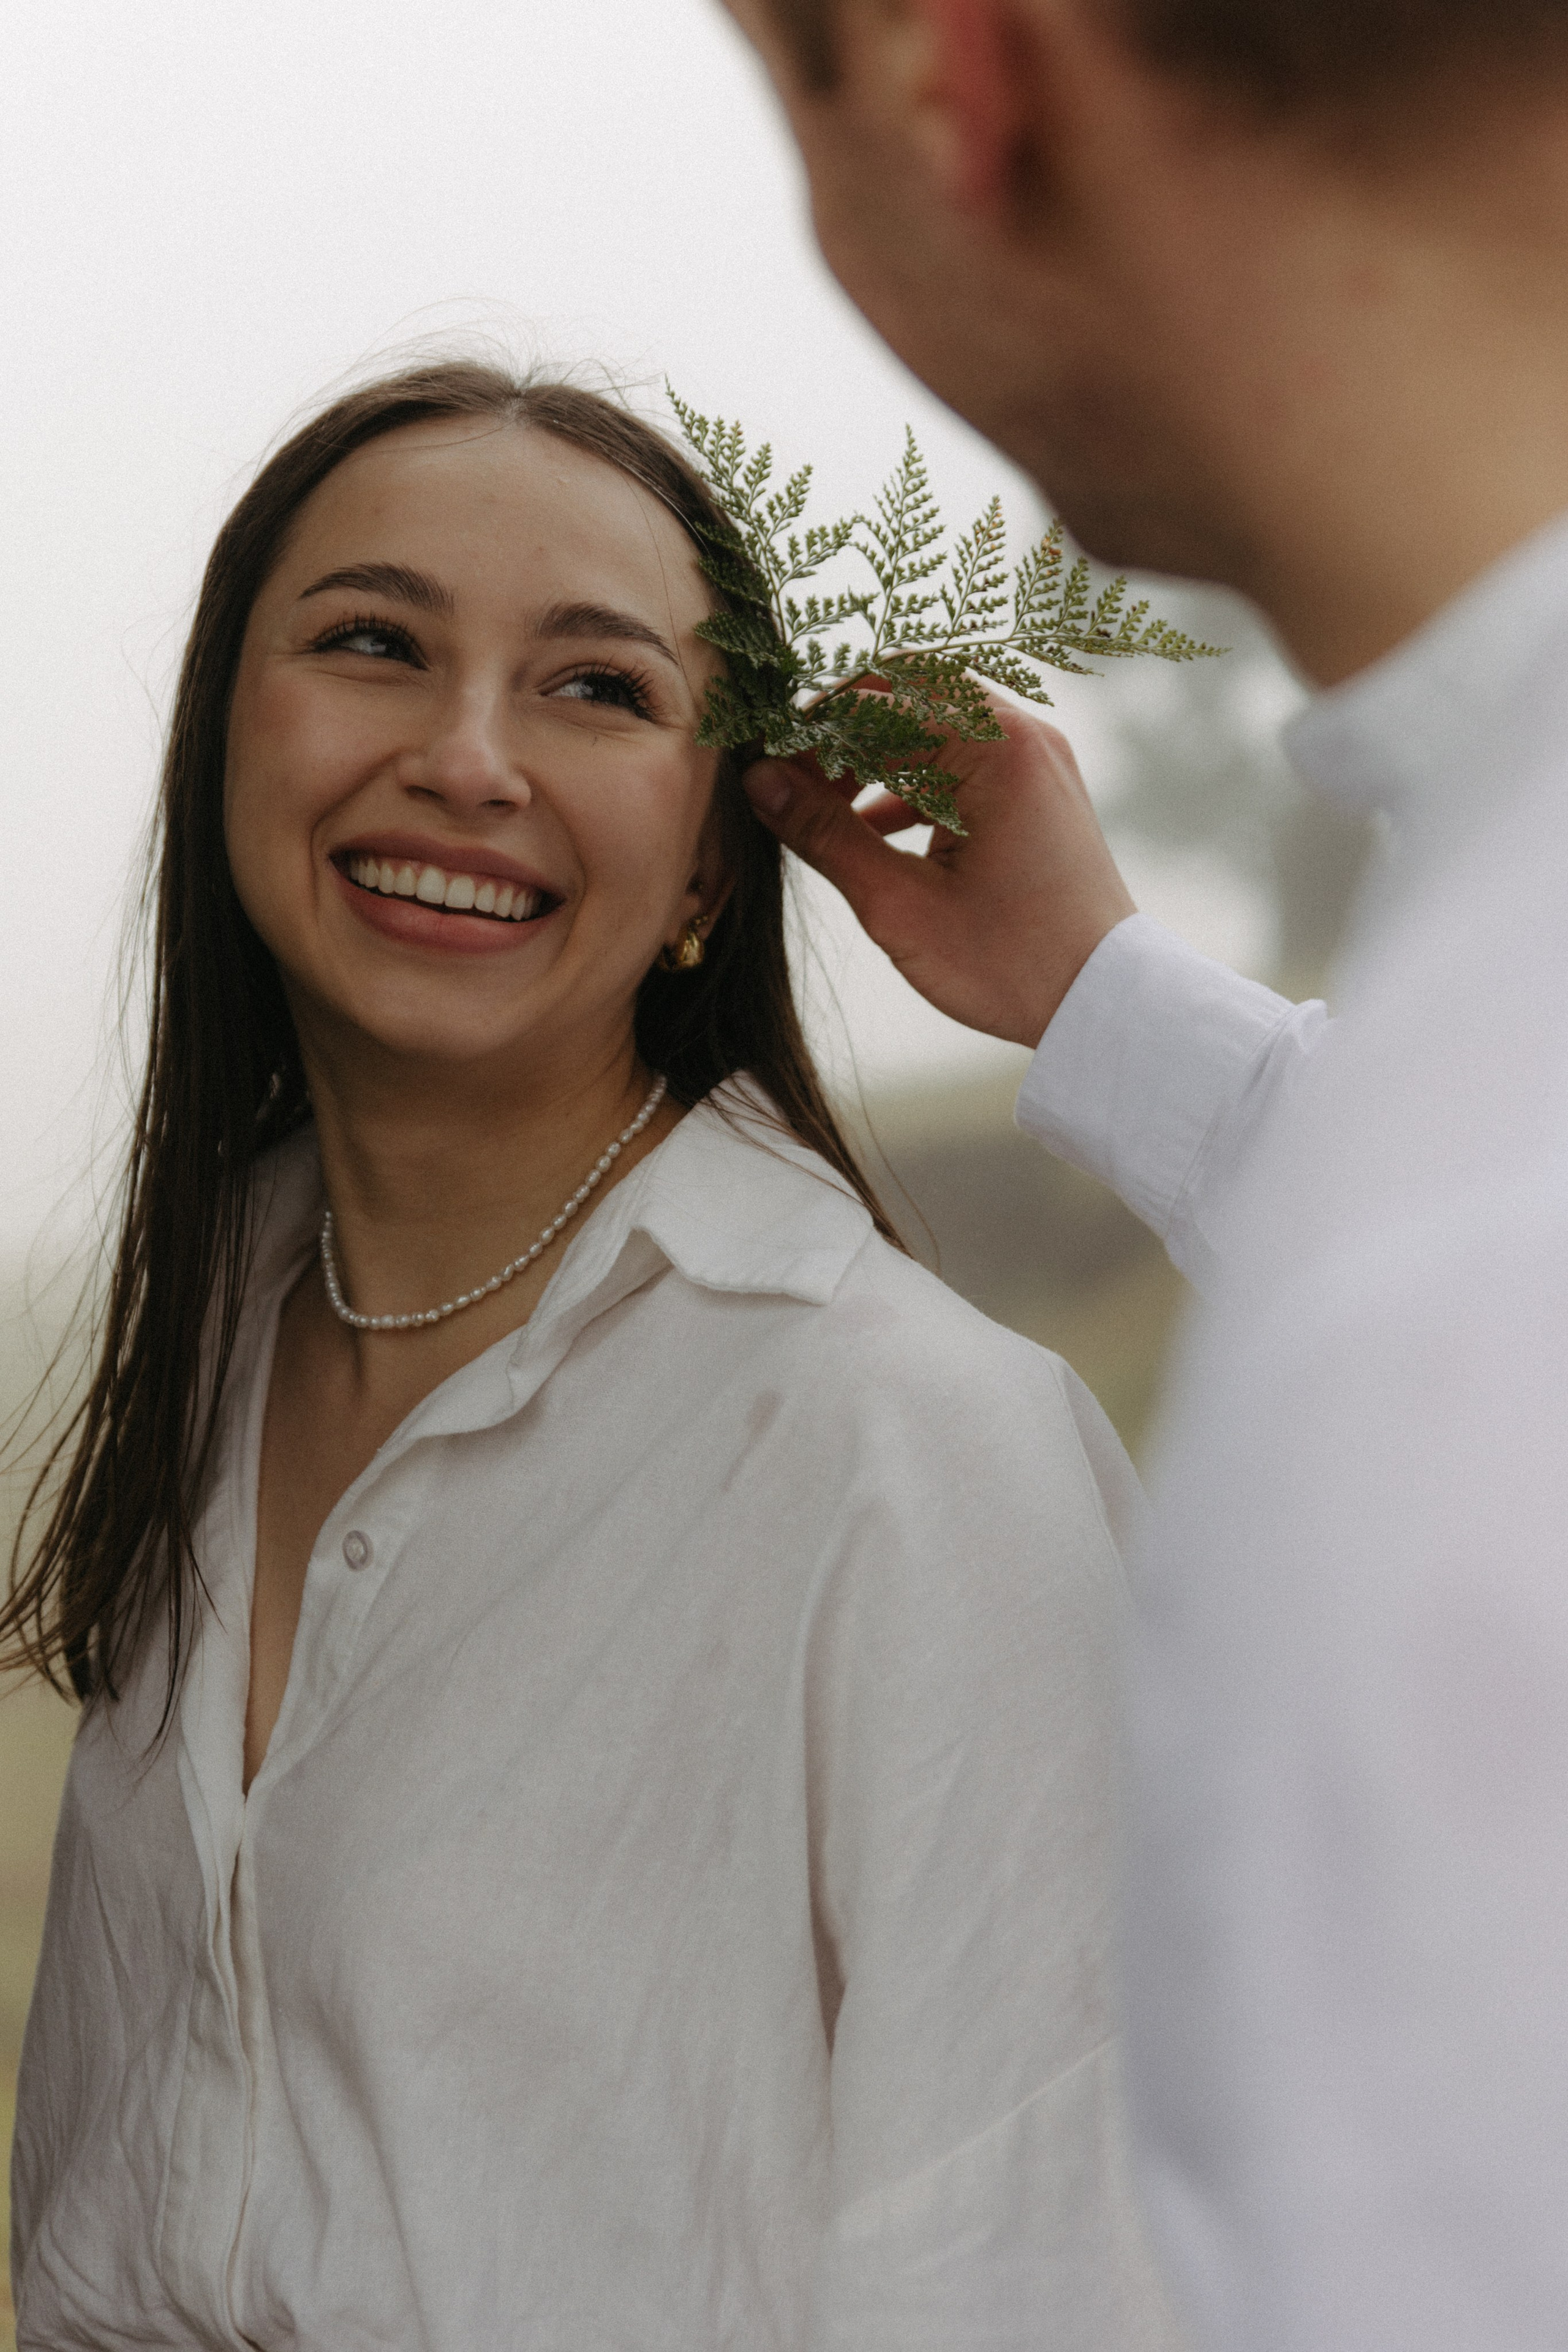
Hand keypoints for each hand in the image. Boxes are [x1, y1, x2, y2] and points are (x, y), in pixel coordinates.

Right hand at [742, 695, 1135, 1047]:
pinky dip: (911, 779)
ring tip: (823, 809)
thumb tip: (759, 781)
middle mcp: (1022, 737)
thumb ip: (826, 835)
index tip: (765, 767)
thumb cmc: (1012, 964)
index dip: (812, 729)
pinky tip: (870, 829)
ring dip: (873, 755)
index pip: (879, 699)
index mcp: (995, 750)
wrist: (1104, 1001)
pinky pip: (960, 758)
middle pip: (907, 691)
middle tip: (792, 780)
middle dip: (842, 729)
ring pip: (931, 722)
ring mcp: (1035, 760)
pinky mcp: (1036, 789)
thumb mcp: (901, 906)